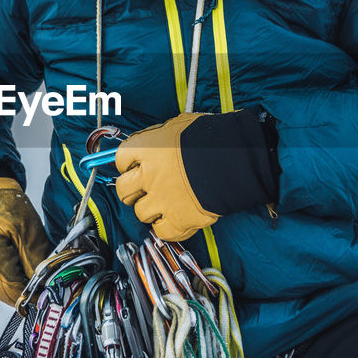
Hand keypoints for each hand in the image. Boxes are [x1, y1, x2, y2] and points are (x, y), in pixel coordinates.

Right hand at [0, 177, 51, 304]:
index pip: (12, 291)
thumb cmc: (10, 210)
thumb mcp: (30, 231)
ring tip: (21, 263)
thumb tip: (43, 290)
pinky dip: (1, 280)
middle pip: (4, 295)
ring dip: (12, 285)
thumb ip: (36, 263)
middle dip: (23, 289)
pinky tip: (9, 264)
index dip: (31, 295)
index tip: (45, 292)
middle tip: (38, 277)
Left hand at [114, 113, 216, 241]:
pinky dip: (166, 227)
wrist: (236, 160)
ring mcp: (162, 200)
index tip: (134, 166)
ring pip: (140, 212)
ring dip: (150, 209)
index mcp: (147, 150)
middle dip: (132, 190)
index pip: (121, 159)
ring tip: (165, 203)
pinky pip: (161, 231)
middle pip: (124, 189)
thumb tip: (155, 143)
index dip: (128, 163)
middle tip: (144, 188)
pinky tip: (175, 218)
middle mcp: (149, 176)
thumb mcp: (180, 125)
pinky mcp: (178, 220)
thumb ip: (160, 138)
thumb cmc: (212, 138)